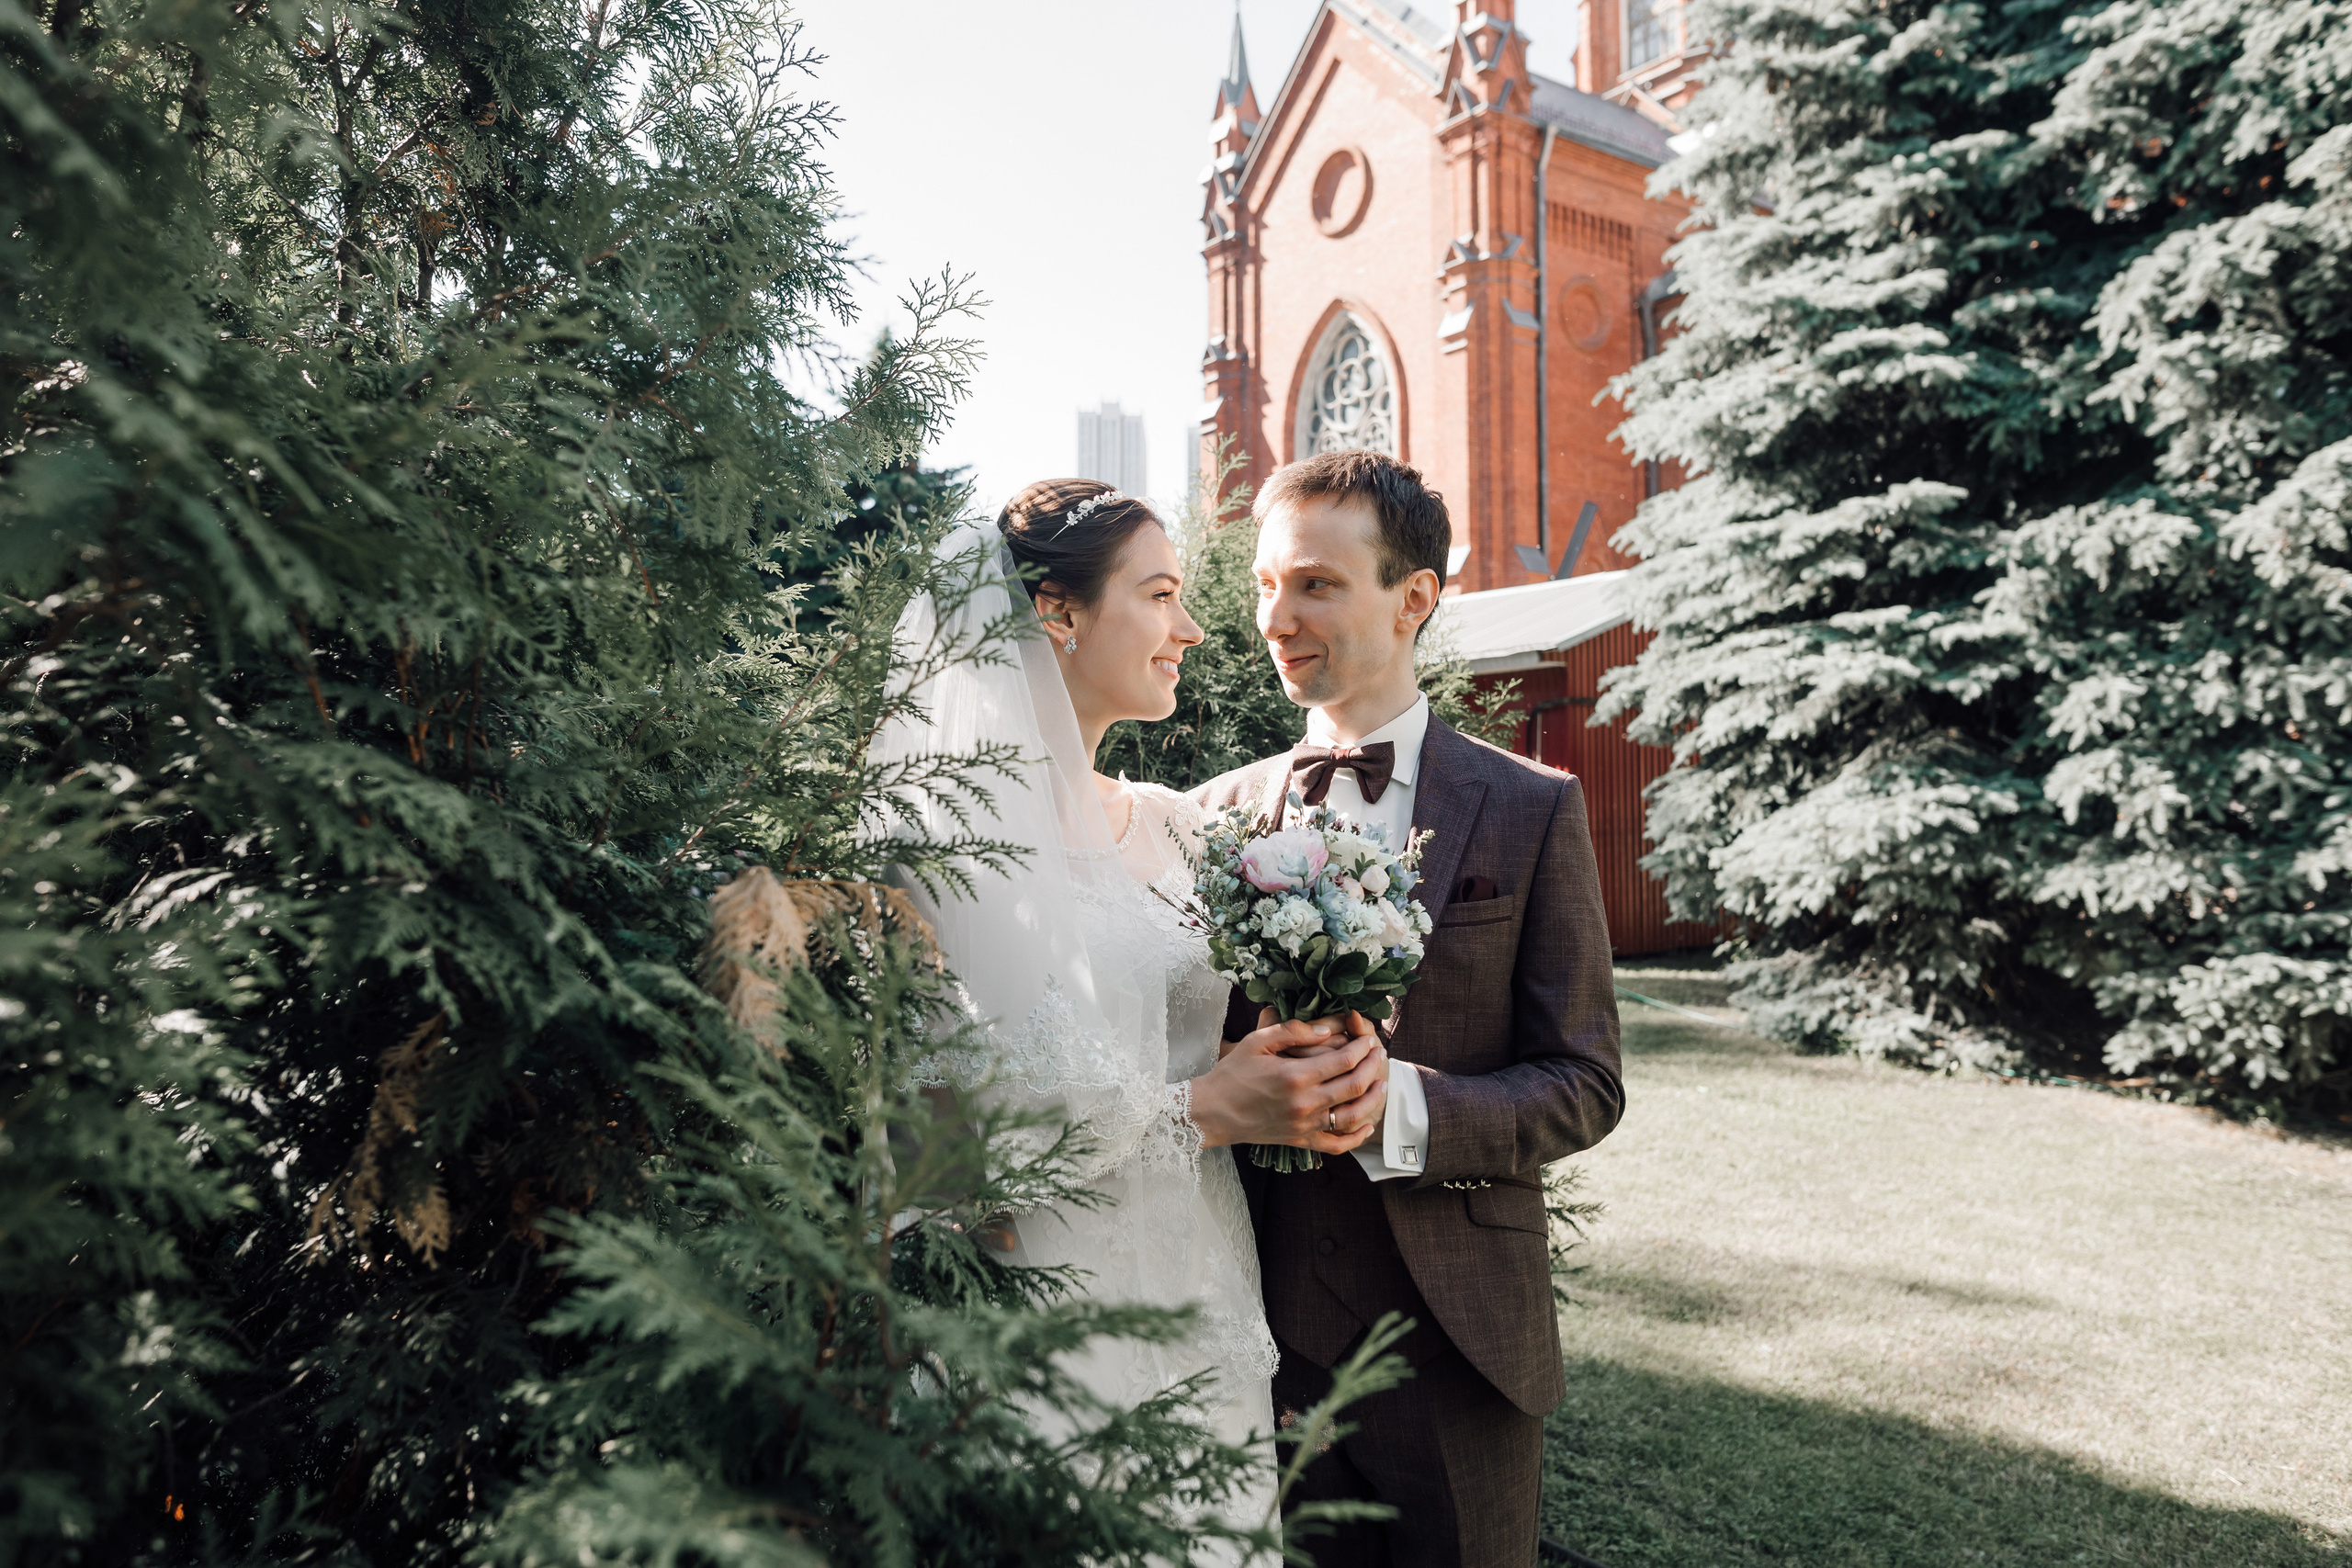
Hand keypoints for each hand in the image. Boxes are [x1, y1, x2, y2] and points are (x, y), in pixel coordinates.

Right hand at [1190, 1012, 1388, 1153]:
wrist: (1211, 1112)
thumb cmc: (1232, 1074)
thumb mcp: (1257, 1041)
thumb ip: (1293, 1031)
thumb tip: (1327, 1030)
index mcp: (1295, 1076)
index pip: (1344, 1060)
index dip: (1362, 1047)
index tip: (1368, 1039)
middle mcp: (1305, 1104)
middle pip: (1354, 1085)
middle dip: (1373, 1067)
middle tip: (1379, 1054)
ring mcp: (1304, 1126)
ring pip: (1353, 1116)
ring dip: (1373, 1099)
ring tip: (1381, 1084)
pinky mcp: (1300, 1141)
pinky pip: (1336, 1145)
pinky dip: (1356, 1138)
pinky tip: (1366, 1125)